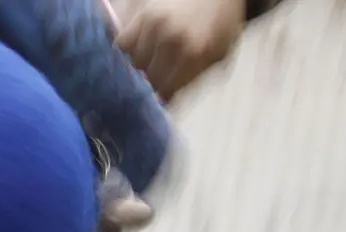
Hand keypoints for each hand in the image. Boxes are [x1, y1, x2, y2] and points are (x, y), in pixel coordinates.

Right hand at [118, 0, 245, 103]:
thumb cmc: (222, 23)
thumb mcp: (220, 56)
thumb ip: (195, 81)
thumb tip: (167, 104)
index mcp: (194, 54)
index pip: (164, 92)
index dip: (162, 98)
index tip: (162, 99)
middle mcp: (170, 40)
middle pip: (146, 80)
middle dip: (151, 83)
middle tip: (159, 78)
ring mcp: (153, 25)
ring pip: (132, 63)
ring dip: (139, 67)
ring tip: (153, 60)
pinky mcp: (141, 13)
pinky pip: (122, 43)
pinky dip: (128, 50)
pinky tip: (141, 48)